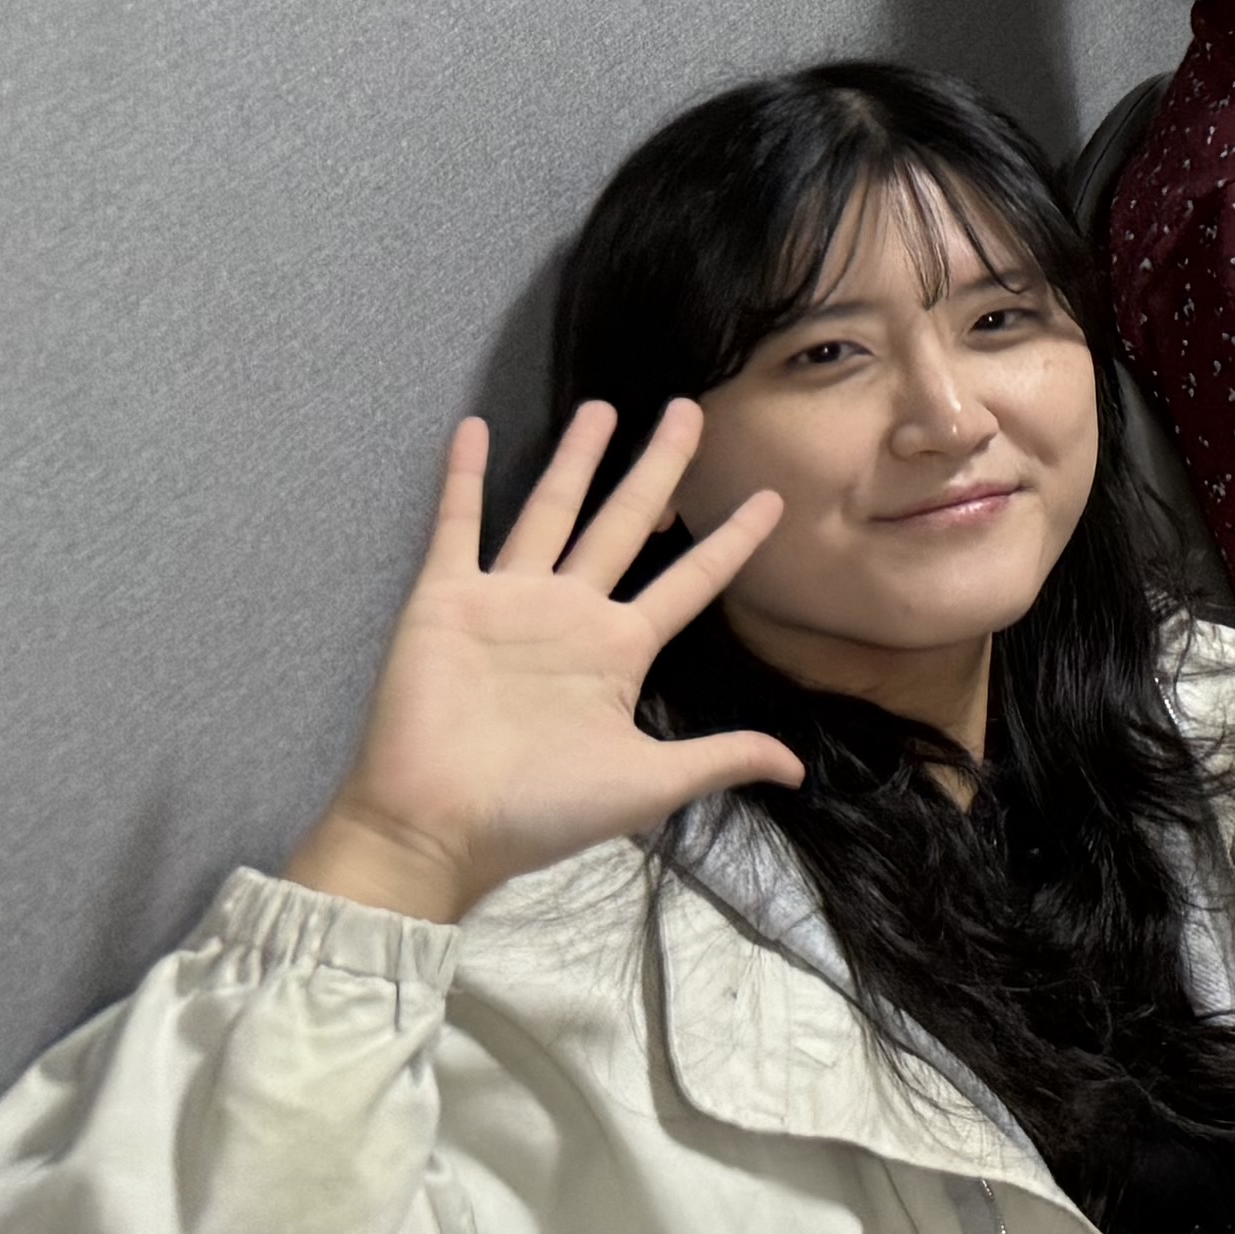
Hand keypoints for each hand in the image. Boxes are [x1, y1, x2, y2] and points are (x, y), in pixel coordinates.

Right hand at [283, 409, 803, 927]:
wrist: (437, 828)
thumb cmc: (539, 811)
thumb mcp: (646, 783)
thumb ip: (719, 757)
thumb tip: (797, 769)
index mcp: (619, 651)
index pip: (690, 582)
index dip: (729, 542)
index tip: (771, 500)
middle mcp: (570, 614)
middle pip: (627, 522)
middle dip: (659, 467)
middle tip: (691, 410)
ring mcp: (507, 601)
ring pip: (551, 509)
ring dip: (575, 458)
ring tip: (604, 405)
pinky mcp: (446, 600)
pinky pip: (457, 525)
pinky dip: (461, 476)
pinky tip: (471, 427)